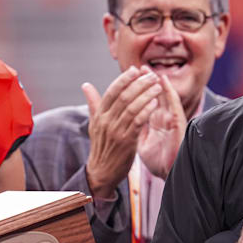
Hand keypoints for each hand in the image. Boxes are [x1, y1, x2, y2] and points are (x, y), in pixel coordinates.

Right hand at [82, 67, 163, 197]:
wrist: (101, 172)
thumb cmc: (101, 146)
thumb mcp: (94, 124)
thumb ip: (93, 103)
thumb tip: (85, 85)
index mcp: (99, 115)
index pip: (111, 91)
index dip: (124, 79)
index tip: (135, 70)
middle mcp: (106, 121)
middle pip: (124, 96)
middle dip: (139, 83)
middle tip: (151, 75)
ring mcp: (116, 131)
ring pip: (132, 107)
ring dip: (146, 94)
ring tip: (157, 86)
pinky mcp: (126, 141)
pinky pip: (138, 121)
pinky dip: (146, 110)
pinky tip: (155, 102)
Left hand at [137, 73, 186, 176]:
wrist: (170, 175)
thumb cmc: (159, 162)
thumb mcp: (141, 144)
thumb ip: (135, 130)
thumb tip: (125, 122)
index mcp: (155, 124)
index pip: (145, 102)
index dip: (137, 90)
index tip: (129, 78)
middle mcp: (163, 119)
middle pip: (153, 96)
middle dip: (145, 82)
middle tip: (138, 68)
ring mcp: (171, 121)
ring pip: (164, 97)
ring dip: (157, 82)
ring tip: (148, 70)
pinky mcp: (178, 124)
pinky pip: (174, 105)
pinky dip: (169, 93)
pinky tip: (163, 82)